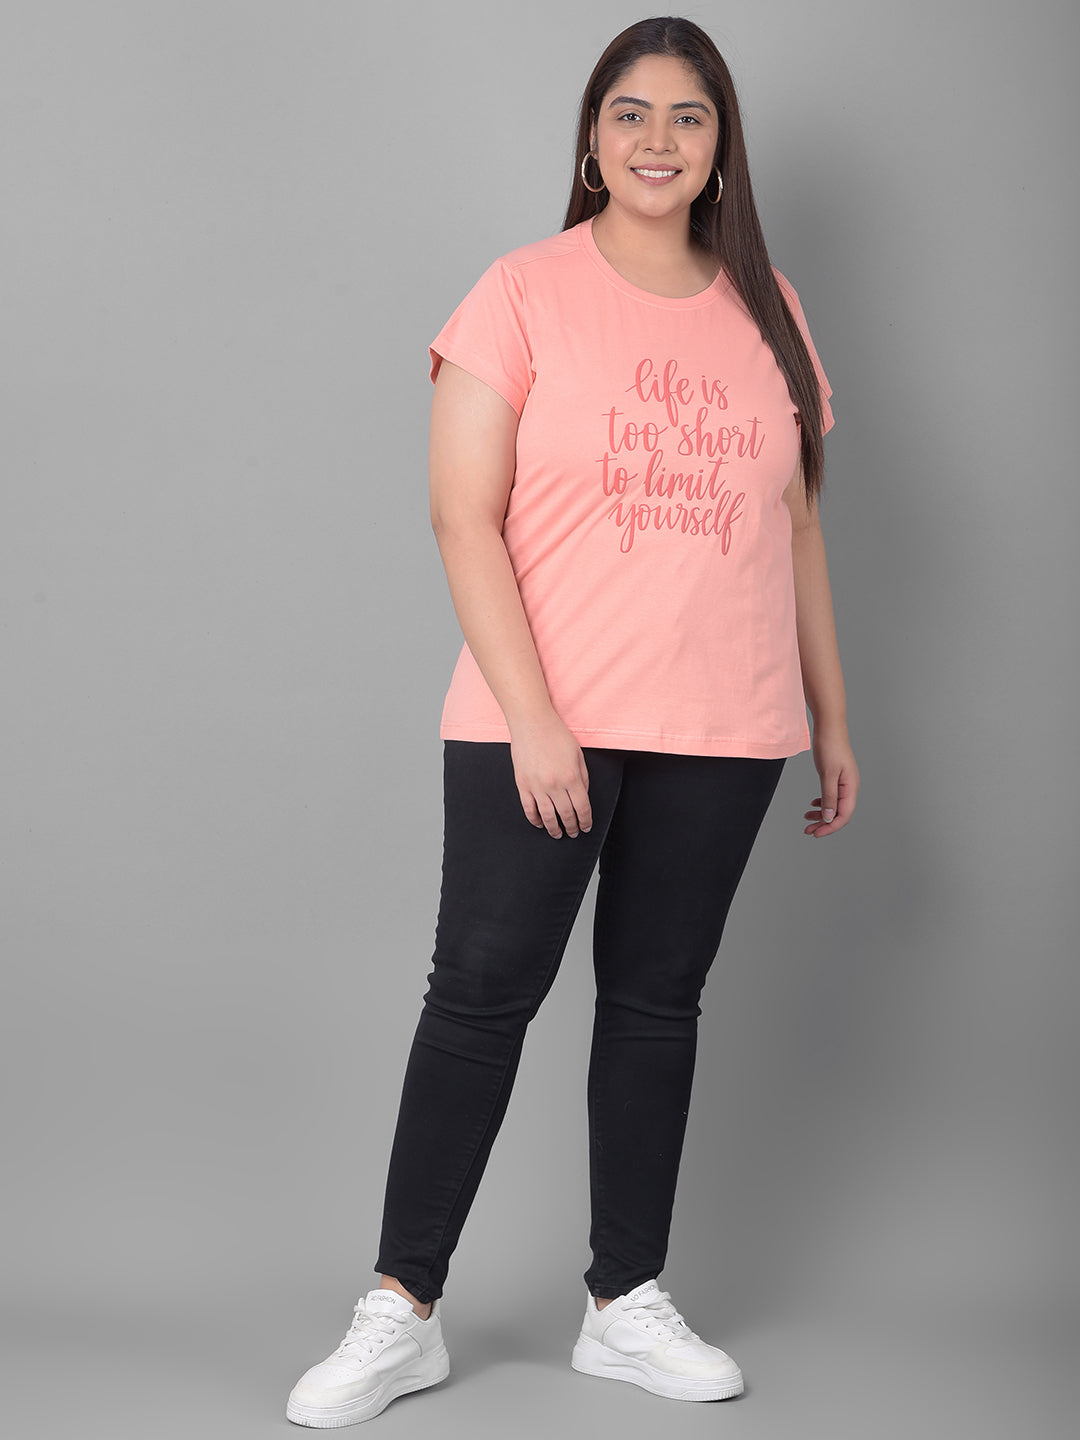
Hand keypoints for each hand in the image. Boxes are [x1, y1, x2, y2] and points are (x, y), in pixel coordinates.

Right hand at [509, 712, 591, 838]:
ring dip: (554, 829)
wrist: (532, 723)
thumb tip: (583, 795)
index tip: (586, 827)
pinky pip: (529, 809)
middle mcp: (555, 785)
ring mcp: (537, 786)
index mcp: (572, 777)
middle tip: (573, 832)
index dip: (585, 821)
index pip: (582, 808)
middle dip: (572, 827)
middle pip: (566, 815)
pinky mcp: (523, 785)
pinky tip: (539, 823)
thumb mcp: (578, 754)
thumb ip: (583, 777)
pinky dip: (535, 820)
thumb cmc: (555, 734)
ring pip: (547, 816)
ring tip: (558, 834)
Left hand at [805, 725, 858, 836]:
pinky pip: (831, 796)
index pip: (843, 815)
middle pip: (838, 813)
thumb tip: (828, 817)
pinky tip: (812, 804)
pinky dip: (822, 803)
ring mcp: (843, 783)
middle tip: (808, 830)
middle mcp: (850, 787)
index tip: (816, 833)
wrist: (829, 728)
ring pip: (833, 805)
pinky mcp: (836, 778)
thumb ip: (829, 797)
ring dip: (821, 814)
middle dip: (823, 823)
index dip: (830, 827)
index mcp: (851, 788)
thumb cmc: (830, 747)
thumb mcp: (828, 774)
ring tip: (806, 818)